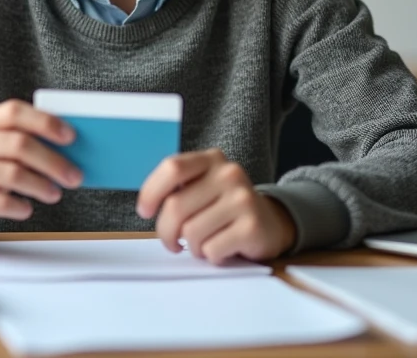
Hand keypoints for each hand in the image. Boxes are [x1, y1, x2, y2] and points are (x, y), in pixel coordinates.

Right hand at [0, 100, 82, 243]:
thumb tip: (65, 153)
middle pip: (18, 144)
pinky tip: (26, 209)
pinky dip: (19, 206)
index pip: (13, 112)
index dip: (45, 122)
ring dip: (41, 185)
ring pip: (12, 174)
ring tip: (54, 194)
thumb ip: (15, 147)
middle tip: (73, 176)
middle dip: (53, 161)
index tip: (70, 136)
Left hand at [136, 148, 296, 263]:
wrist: (271, 223)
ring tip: (204, 243)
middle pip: (175, 207)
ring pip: (191, 233)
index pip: (172, 168)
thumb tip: (147, 206)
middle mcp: (229, 174)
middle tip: (172, 242)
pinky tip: (222, 249)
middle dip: (166, 232)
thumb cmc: (225, 207)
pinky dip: (210, 256)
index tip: (145, 211)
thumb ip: (178, 188)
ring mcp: (242, 199)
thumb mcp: (204, 186)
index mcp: (212, 159)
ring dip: (192, 247)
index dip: (151, 192)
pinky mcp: (252, 227)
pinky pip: (211, 250)